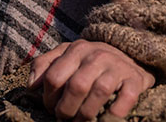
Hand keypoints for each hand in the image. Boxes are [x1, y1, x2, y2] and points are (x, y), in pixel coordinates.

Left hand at [29, 40, 154, 120]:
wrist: (129, 53)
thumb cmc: (90, 61)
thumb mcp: (66, 55)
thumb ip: (44, 65)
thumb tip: (31, 86)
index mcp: (76, 50)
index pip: (54, 77)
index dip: (49, 99)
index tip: (51, 109)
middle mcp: (96, 55)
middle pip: (76, 86)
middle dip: (66, 110)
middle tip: (65, 120)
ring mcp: (117, 67)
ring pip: (99, 92)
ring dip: (86, 114)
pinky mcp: (134, 79)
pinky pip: (125, 98)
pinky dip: (114, 113)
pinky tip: (105, 119)